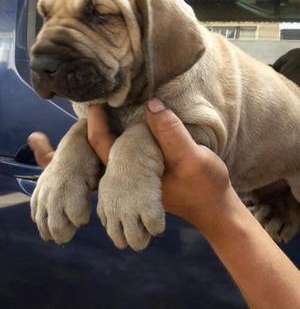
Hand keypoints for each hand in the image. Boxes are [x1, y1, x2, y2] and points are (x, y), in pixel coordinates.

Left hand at [29, 99, 232, 235]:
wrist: (215, 209)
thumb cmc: (204, 185)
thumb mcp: (191, 157)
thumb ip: (170, 132)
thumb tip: (151, 103)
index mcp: (132, 173)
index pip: (102, 143)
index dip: (96, 121)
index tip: (94, 99)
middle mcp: (126, 180)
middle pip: (97, 150)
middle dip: (92, 126)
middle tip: (93, 99)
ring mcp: (134, 182)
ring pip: (107, 157)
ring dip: (101, 136)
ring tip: (99, 111)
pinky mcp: (143, 179)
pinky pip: (121, 159)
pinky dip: (115, 144)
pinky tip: (119, 129)